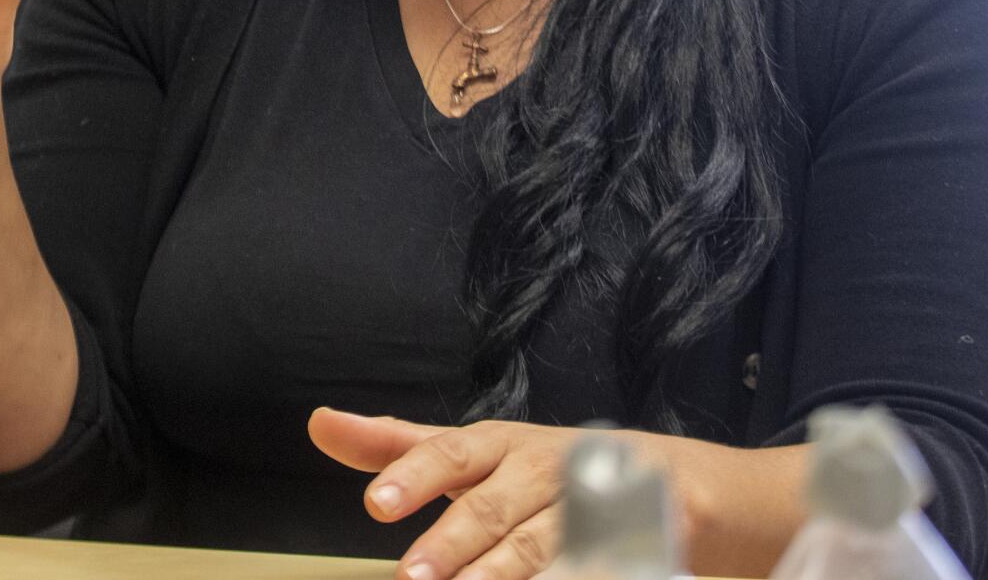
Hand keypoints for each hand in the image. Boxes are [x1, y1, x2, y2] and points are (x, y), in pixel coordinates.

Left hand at [308, 409, 723, 579]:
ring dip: (501, 573)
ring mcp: (589, 507)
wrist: (668, 485)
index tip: (376, 505)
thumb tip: (318, 423)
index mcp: (498, 444)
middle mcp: (542, 469)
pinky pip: (591, 570)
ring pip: (540, 543)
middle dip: (453, 543)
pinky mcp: (630, 544)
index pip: (450, 454)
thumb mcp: (470, 453)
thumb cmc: (541, 469)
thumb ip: (395, 445)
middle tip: (411, 577)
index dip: (413, 478)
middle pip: (494, 507)